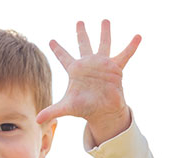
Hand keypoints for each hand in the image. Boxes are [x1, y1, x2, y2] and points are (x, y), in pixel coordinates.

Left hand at [36, 20, 140, 143]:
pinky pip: (125, 55)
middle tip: (79, 22)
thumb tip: (36, 120)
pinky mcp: (115, 68)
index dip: (57, 49)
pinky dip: (131, 46)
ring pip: (104, 44)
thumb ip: (52, 111)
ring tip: (105, 20)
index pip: (63, 57)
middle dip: (81, 33)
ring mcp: (102, 64)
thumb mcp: (66, 108)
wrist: (102, 111)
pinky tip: (138, 36)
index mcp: (75, 70)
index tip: (51, 40)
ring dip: (105, 32)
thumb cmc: (84, 108)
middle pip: (84, 44)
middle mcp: (88, 64)